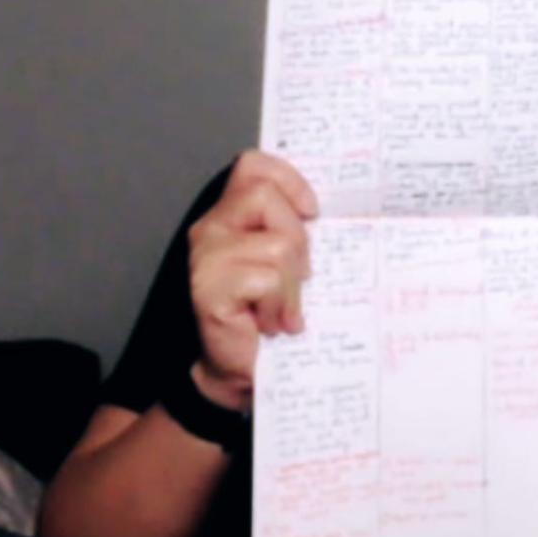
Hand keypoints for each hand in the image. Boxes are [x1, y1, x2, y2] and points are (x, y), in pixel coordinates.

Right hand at [187, 150, 317, 409]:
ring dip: (292, 285)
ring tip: (282, 309)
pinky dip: (280, 306)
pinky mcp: (208, 287)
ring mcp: (206, 256)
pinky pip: (267, 279)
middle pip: (267, 197)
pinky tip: (271, 324)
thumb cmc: (269, 314)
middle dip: (298, 239)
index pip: (254, 165)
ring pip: (277, 244)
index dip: (289, 180)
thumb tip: (331, 210)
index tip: (312, 212)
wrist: (240, 371)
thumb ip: (293, 229)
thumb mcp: (287, 263)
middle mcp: (211, 227)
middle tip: (297, 279)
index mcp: (230, 214)